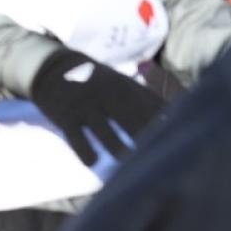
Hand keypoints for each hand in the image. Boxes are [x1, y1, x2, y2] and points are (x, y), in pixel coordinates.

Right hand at [28, 49, 164, 165]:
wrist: (51, 67)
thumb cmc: (94, 80)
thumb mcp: (119, 81)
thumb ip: (144, 97)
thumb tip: (176, 115)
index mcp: (122, 87)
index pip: (148, 106)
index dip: (164, 124)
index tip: (179, 141)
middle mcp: (105, 96)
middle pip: (129, 119)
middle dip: (145, 138)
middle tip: (160, 159)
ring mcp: (85, 106)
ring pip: (104, 131)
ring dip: (118, 148)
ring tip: (129, 163)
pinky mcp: (65, 117)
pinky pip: (77, 138)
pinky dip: (85, 151)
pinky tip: (93, 163)